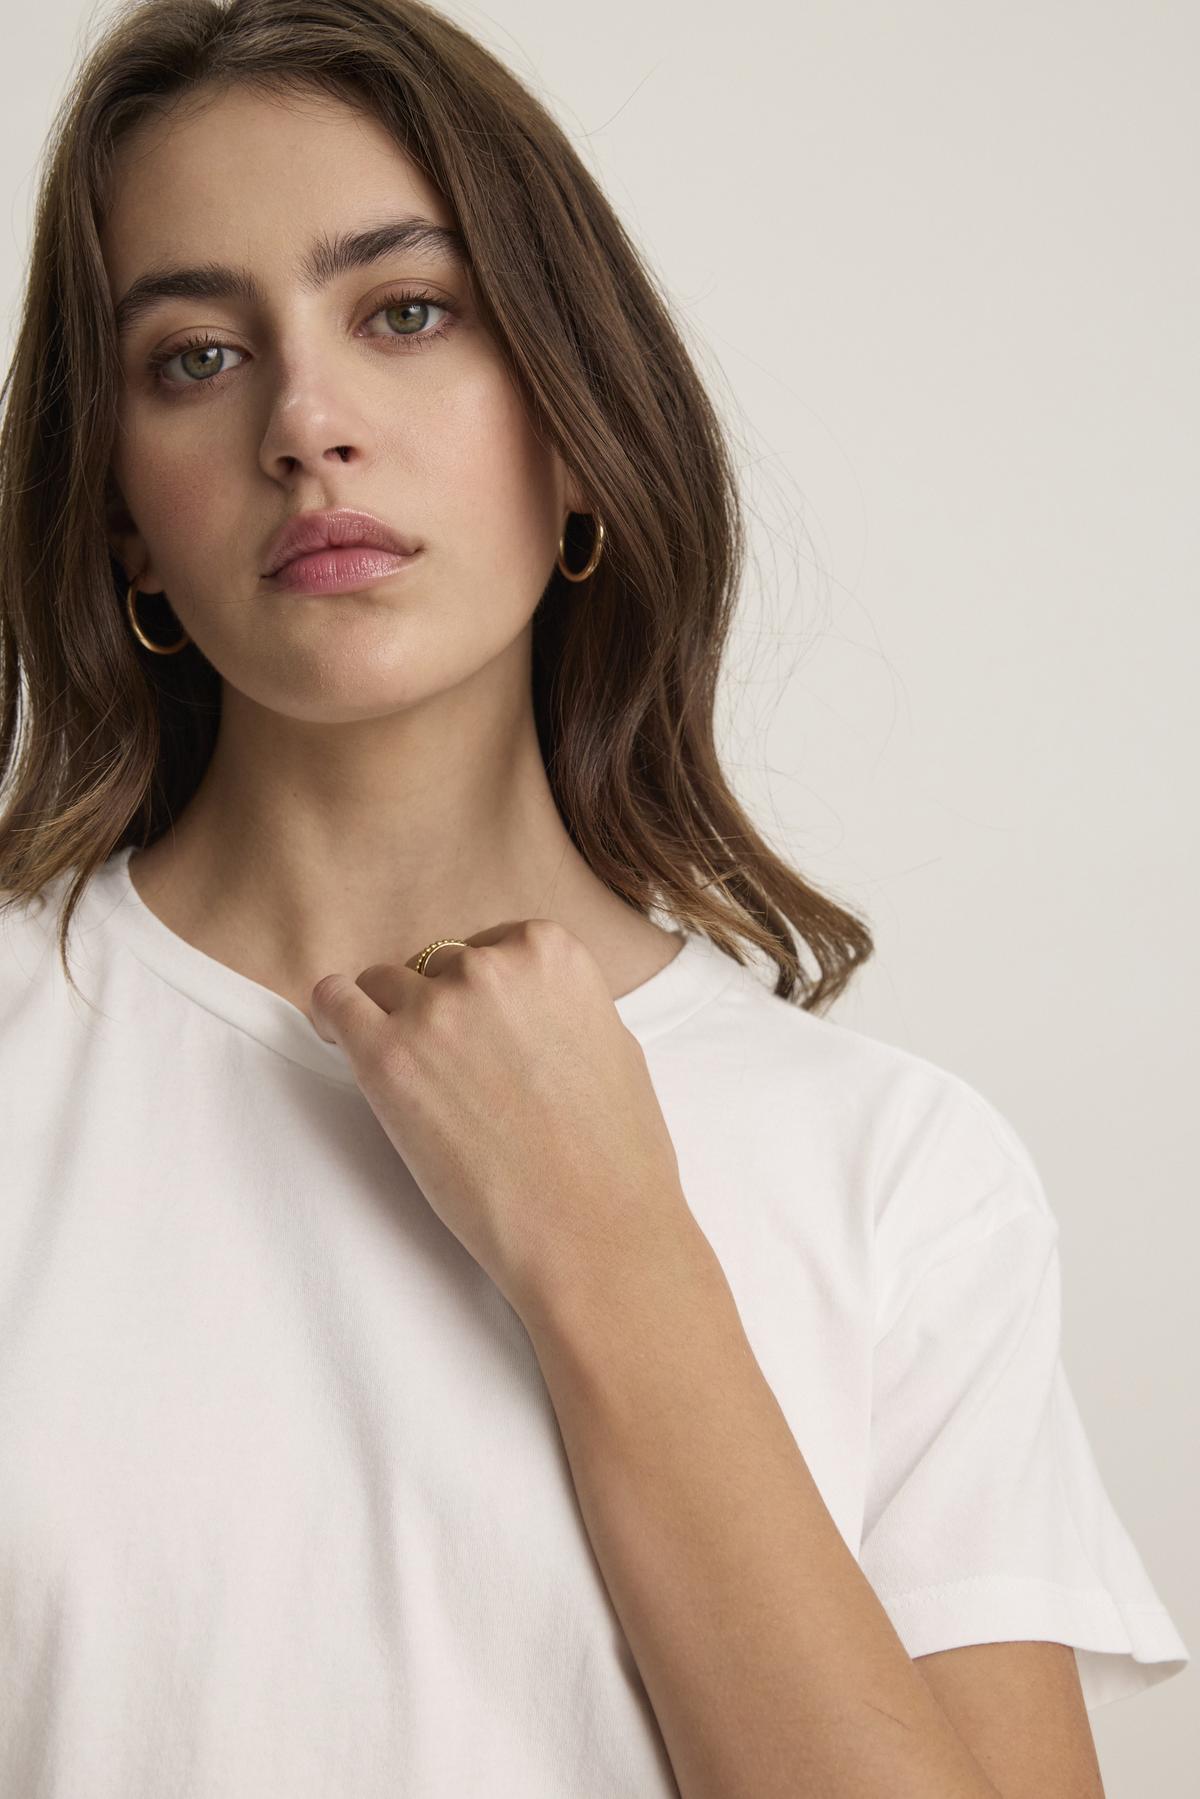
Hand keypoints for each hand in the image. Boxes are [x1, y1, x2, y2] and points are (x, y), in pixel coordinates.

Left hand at [308, 918, 695, 1321]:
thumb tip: (527, 1003)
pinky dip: (331, 1014)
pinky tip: (335, 1035)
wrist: (593, 1229)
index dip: (481, 991)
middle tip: (454, 1070)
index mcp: (552, 953)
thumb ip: (559, 1005)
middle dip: (442, 1008)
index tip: (479, 1027)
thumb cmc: (615, 1154)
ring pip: (384, 984)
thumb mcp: (613, 1044)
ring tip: (407, 1071)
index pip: (491, 944)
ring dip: (391, 1020)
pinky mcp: (387, 1057)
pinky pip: (333, 1000)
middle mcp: (492, 966)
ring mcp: (437, 1009)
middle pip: (438, 966)